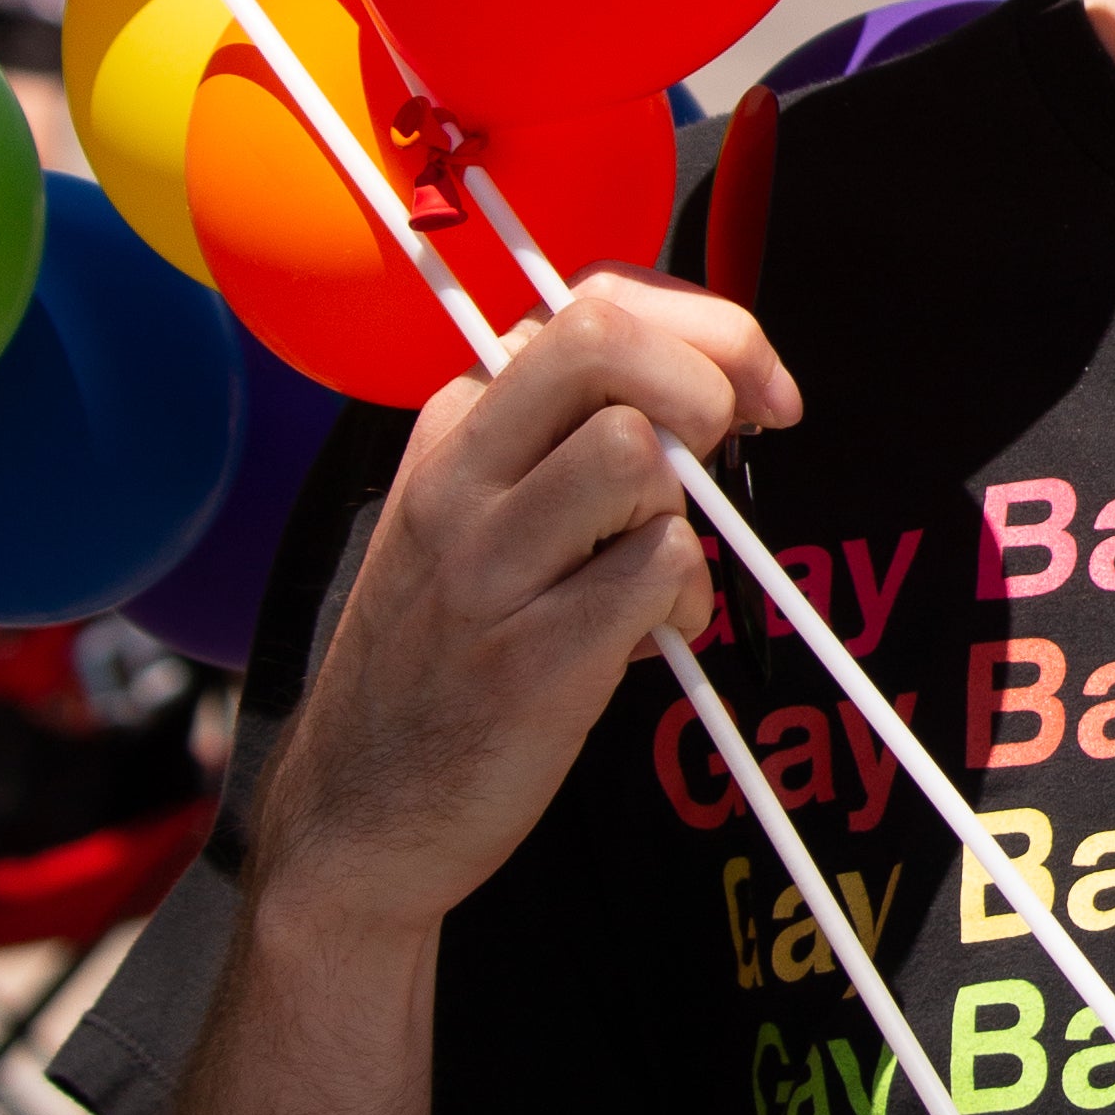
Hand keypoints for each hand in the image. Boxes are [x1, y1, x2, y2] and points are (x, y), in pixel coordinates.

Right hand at [251, 281, 797, 944]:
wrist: (360, 813)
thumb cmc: (447, 653)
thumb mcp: (477, 515)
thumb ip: (571, 440)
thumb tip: (718, 386)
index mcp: (456, 424)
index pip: (590, 301)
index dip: (706, 326)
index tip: (754, 386)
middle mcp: (459, 478)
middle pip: (606, 340)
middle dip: (707, 377)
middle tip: (726, 453)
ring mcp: (486, 567)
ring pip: (638, 455)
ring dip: (688, 513)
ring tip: (657, 573)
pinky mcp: (530, 659)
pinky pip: (660, 572)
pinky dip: (686, 603)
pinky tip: (650, 641)